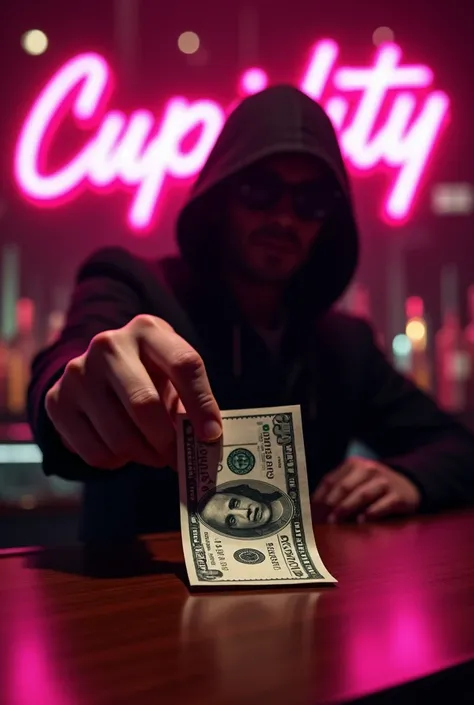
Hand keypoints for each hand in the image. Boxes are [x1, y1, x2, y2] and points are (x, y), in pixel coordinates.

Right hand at [45, 314, 221, 469]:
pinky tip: (124, 449)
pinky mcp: (57, 401)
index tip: (211, 436)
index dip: (201, 405)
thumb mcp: (172, 374)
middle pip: (145, 404)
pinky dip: (118, 462)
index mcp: (147, 330)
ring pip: (120, 437)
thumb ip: (190, 402)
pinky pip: (95, 452)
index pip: (183, 365)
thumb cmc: (149, 374)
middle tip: (178, 459)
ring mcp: (78, 372)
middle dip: (168, 441)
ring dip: (145, 456)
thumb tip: (207, 442)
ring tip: (154, 454)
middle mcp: (108, 345)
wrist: (98, 370)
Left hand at [312, 456, 420, 522]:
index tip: (310, 512)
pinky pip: (383, 504)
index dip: (319, 497)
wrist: (408, 486)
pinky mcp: (398, 496)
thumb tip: (314, 509)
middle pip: (345, 487)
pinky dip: (371, 512)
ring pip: (362, 495)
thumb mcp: (356, 481)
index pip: (331, 480)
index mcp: (353, 465)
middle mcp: (369, 470)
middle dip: (331, 504)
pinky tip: (362, 521)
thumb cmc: (373, 486)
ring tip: (335, 521)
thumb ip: (338, 490)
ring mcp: (384, 482)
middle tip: (321, 520)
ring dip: (346, 508)